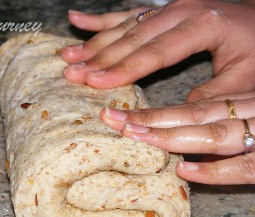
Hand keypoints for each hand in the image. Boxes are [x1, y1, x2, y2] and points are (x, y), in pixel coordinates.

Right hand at [63, 0, 254, 100]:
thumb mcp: (243, 81)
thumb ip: (207, 99)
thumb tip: (169, 117)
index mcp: (204, 24)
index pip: (156, 52)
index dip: (123, 69)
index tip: (95, 83)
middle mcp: (183, 9)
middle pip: (133, 38)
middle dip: (99, 58)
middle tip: (71, 72)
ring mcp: (171, 6)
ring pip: (125, 27)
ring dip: (94, 43)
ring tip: (67, 56)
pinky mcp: (163, 10)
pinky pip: (128, 14)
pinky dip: (101, 20)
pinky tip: (77, 20)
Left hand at [100, 92, 254, 183]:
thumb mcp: (250, 114)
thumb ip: (218, 120)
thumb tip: (176, 130)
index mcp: (238, 105)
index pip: (189, 108)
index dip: (150, 113)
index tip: (116, 114)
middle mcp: (247, 112)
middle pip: (192, 114)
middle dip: (148, 119)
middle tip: (109, 118)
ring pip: (213, 134)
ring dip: (171, 136)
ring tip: (135, 136)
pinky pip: (245, 167)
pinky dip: (215, 170)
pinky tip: (184, 171)